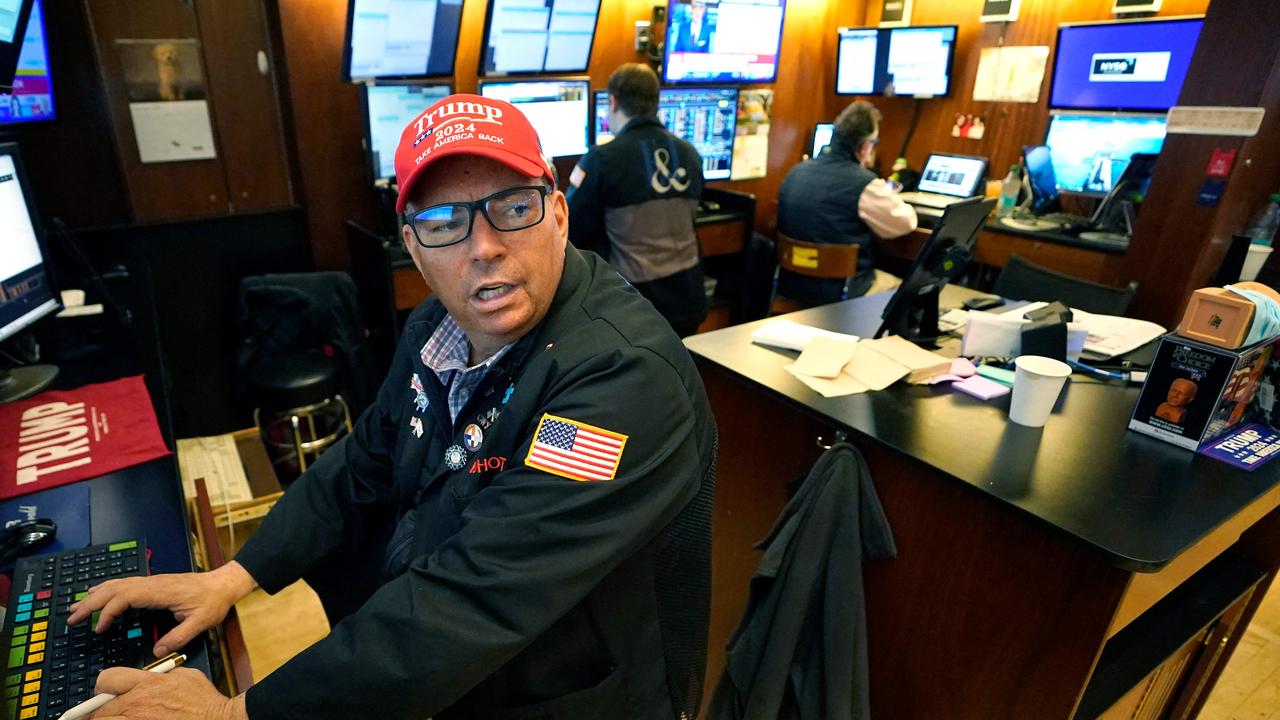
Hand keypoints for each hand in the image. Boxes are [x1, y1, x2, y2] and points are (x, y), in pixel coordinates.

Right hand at [68, 561, 257, 656]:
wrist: (223, 584)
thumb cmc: (213, 601)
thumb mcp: (201, 622)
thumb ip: (179, 636)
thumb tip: (157, 652)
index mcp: (160, 591)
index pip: (125, 596)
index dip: (108, 611)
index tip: (99, 628)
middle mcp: (152, 583)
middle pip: (114, 588)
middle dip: (91, 602)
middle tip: (72, 618)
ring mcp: (151, 581)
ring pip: (116, 584)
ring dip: (95, 595)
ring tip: (76, 607)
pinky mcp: (152, 583)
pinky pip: (124, 584)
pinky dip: (106, 589)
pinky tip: (96, 593)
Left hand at [87, 667, 246, 719]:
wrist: (215, 719)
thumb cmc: (203, 700)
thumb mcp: (184, 674)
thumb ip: (161, 674)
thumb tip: (149, 676)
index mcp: (146, 683)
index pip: (107, 679)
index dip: (104, 685)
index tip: (107, 691)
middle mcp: (136, 703)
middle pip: (99, 707)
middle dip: (101, 709)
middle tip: (107, 712)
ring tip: (114, 719)